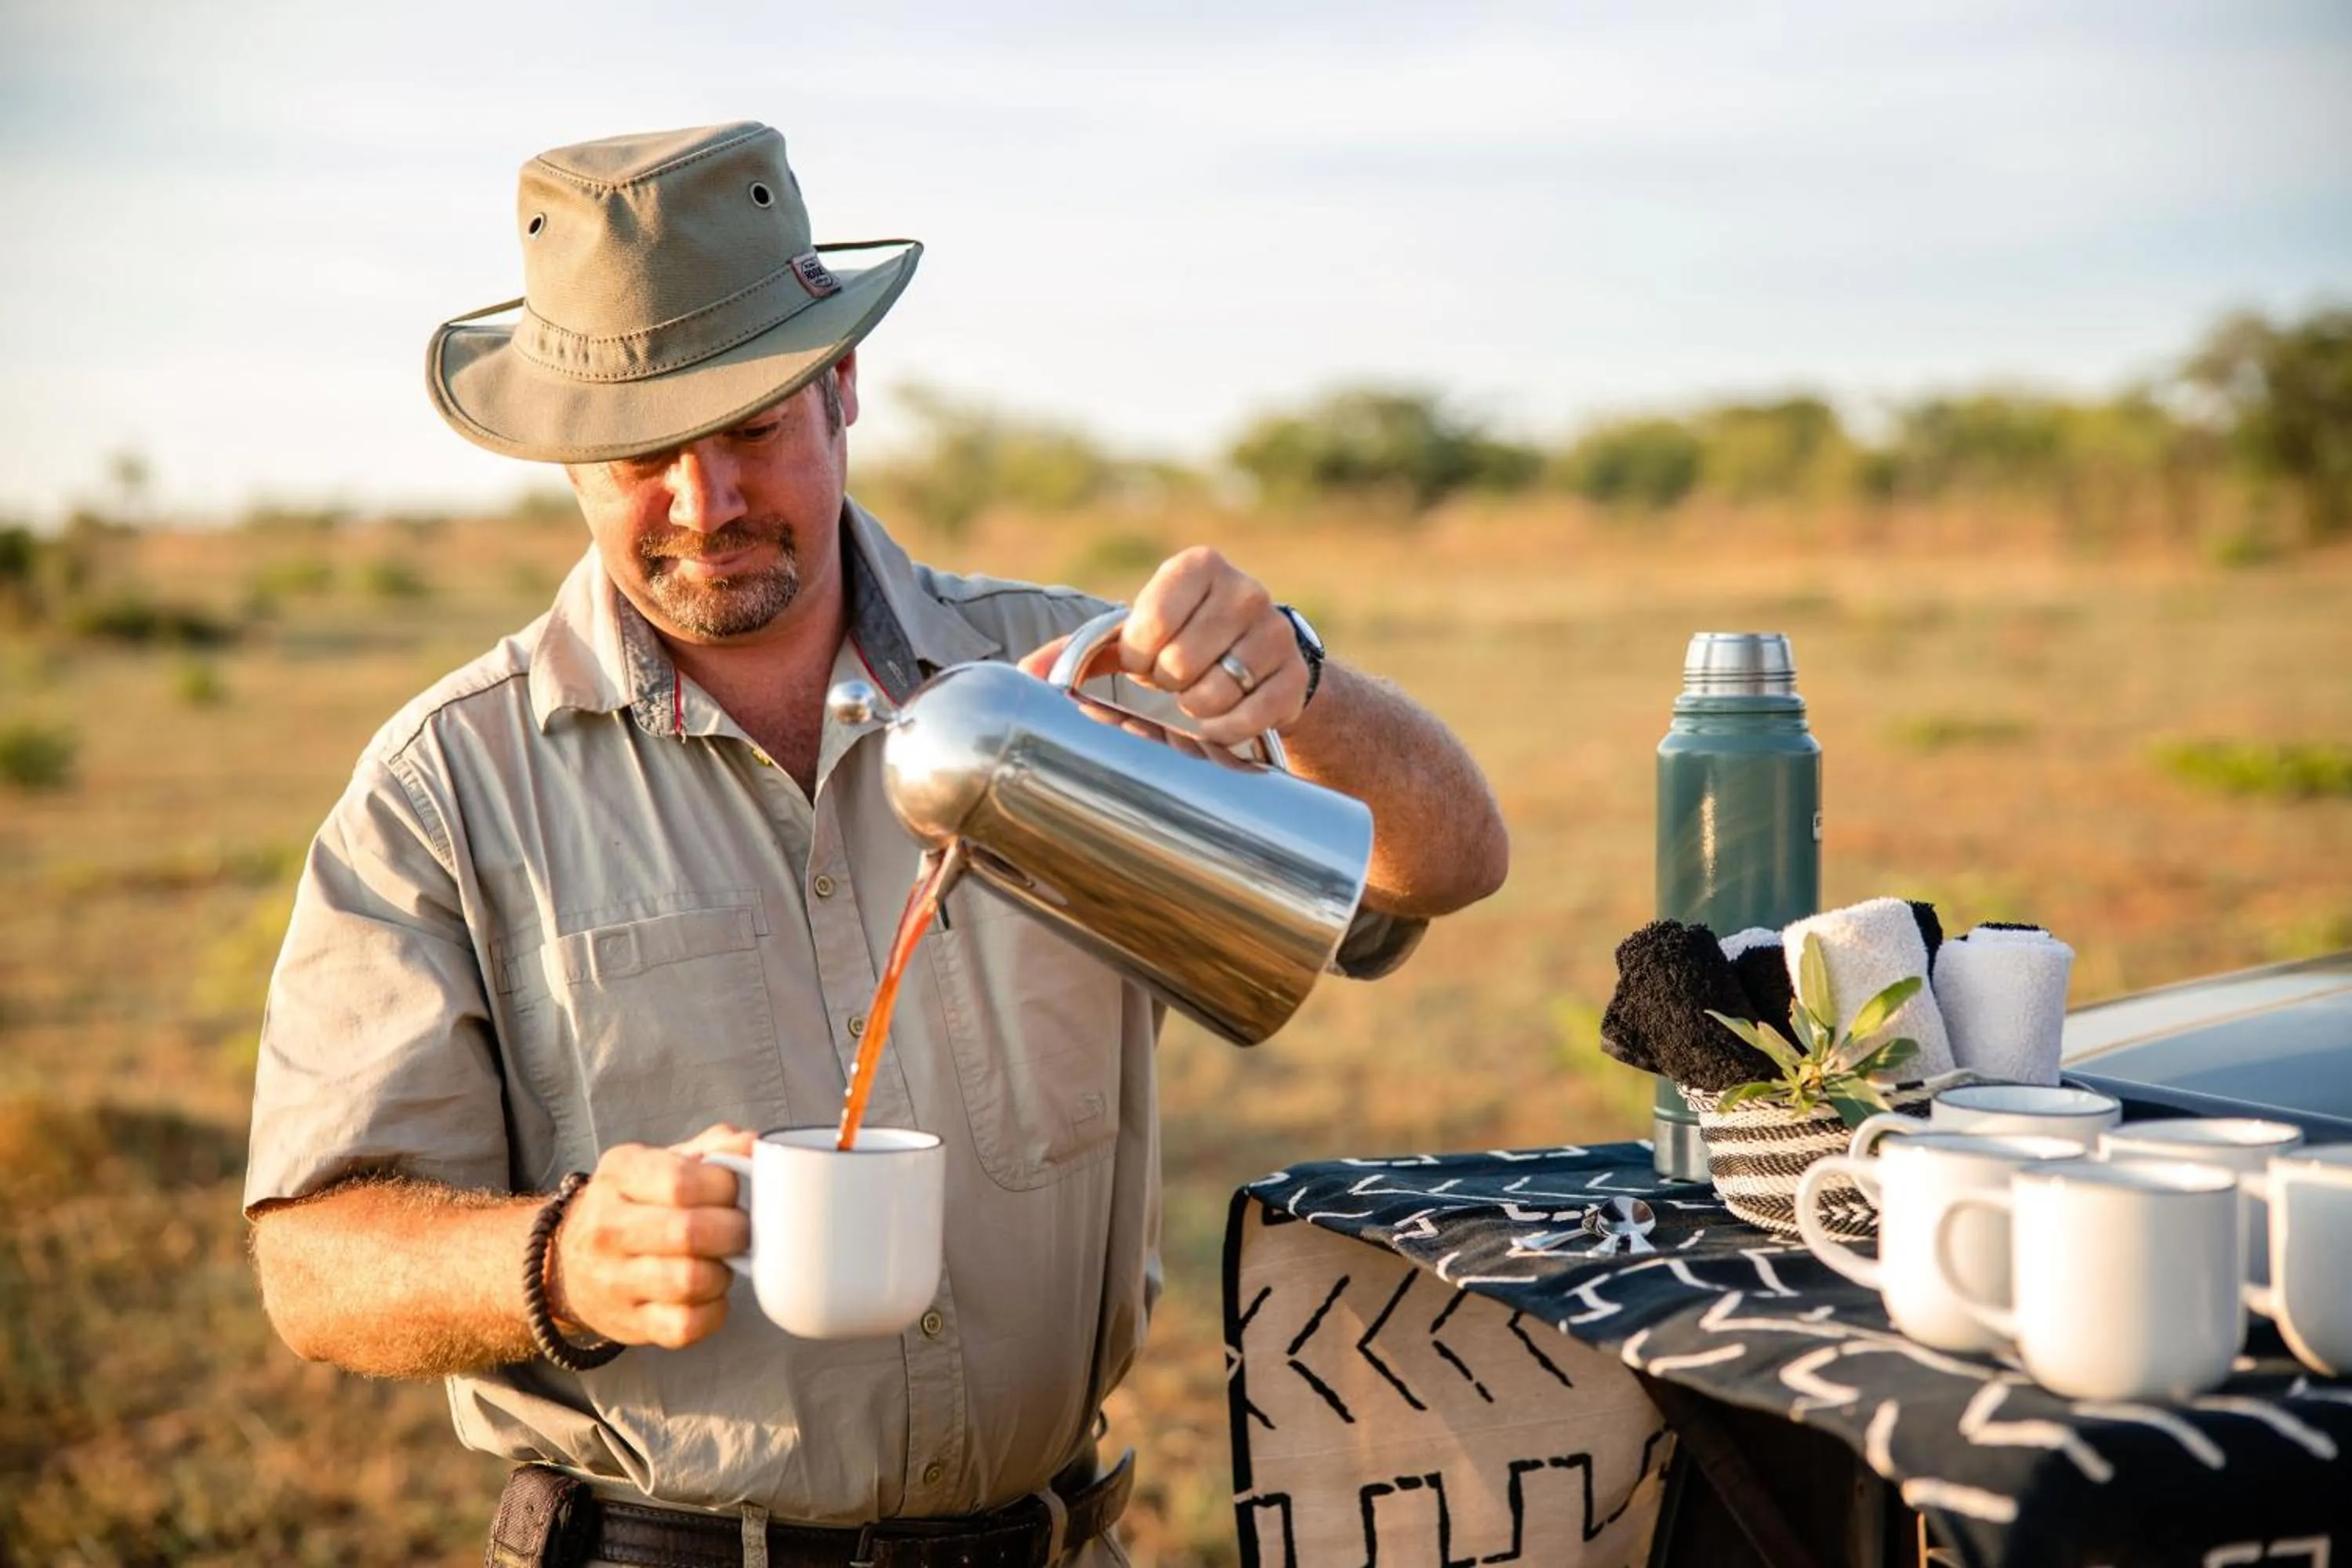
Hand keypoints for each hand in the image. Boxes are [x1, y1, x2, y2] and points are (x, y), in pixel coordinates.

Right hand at [546, 1123, 754, 1349]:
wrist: (572, 1260)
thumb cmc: (637, 1203)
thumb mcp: (663, 1162)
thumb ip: (714, 1149)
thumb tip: (753, 1146)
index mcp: (619, 1174)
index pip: (682, 1182)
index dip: (725, 1187)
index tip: (735, 1192)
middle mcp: (606, 1227)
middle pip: (689, 1233)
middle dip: (734, 1232)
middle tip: (742, 1230)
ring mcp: (612, 1280)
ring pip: (690, 1281)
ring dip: (723, 1272)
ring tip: (723, 1261)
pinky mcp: (628, 1324)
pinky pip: (686, 1326)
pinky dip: (714, 1312)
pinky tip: (712, 1295)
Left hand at [1019, 547, 1305, 748]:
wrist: (1256, 655)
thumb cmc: (1181, 639)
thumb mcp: (1133, 634)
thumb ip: (1079, 649)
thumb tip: (1022, 673)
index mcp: (1198, 566)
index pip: (1149, 625)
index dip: (1138, 654)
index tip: (1145, 654)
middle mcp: (1244, 590)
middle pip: (1178, 665)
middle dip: (1166, 683)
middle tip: (1174, 677)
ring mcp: (1276, 633)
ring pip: (1211, 694)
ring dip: (1193, 708)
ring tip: (1197, 692)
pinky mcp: (1294, 677)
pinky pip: (1246, 717)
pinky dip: (1222, 729)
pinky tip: (1219, 717)